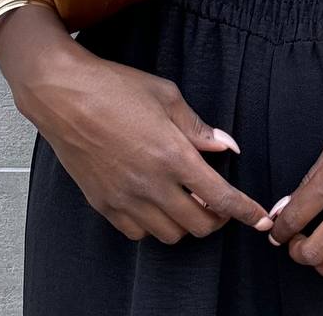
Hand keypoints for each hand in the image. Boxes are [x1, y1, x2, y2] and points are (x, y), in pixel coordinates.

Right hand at [14, 44, 276, 244]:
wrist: (62, 94)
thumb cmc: (113, 87)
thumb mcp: (165, 95)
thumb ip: (198, 126)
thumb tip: (227, 145)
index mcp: (172, 155)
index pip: (220, 198)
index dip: (245, 212)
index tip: (260, 219)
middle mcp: (151, 184)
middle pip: (199, 225)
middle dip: (217, 218)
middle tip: (217, 200)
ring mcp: (125, 198)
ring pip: (170, 234)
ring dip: (185, 221)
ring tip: (184, 198)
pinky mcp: (103, 204)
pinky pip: (138, 233)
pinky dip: (153, 224)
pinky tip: (154, 201)